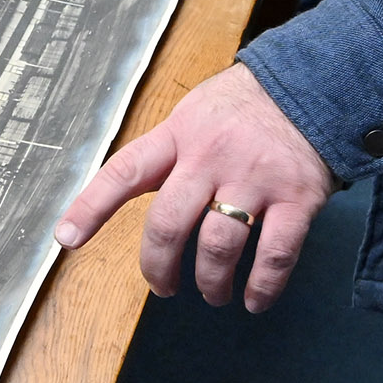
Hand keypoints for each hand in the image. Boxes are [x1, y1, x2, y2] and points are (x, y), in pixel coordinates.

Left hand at [56, 62, 336, 309]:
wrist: (317, 82)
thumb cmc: (246, 106)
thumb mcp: (195, 113)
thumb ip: (168, 152)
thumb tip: (130, 193)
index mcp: (179, 135)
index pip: (125, 172)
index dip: (91, 206)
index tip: (66, 238)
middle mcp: (211, 156)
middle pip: (168, 223)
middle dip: (159, 267)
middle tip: (164, 288)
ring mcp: (256, 178)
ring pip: (218, 247)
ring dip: (211, 282)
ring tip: (213, 293)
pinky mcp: (297, 197)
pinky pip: (274, 256)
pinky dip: (262, 287)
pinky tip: (253, 300)